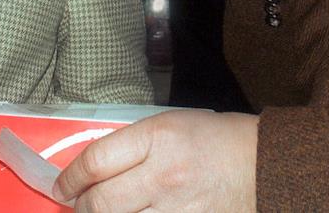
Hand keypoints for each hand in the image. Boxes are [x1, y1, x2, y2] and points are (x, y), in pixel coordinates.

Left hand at [52, 110, 257, 211]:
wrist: (267, 167)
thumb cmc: (219, 140)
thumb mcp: (173, 124)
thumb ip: (133, 145)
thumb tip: (93, 170)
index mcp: (159, 136)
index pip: (95, 161)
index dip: (69, 178)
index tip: (62, 187)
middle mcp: (164, 174)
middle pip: (99, 202)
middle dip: (81, 207)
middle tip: (78, 206)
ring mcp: (177, 209)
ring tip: (105, 212)